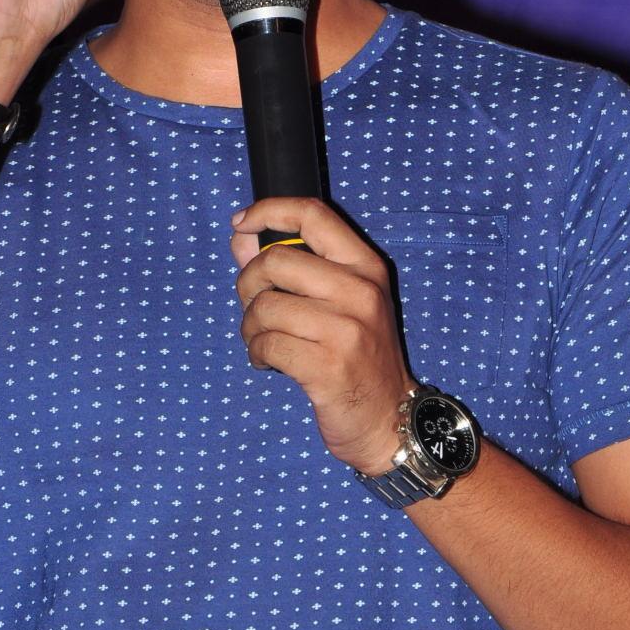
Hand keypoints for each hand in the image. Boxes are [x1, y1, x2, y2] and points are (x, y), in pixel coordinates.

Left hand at [231, 198, 412, 474]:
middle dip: (248, 284)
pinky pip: (266, 344)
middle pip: (275, 261)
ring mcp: (347, 330)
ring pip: (264, 307)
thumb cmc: (357, 357)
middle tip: (254, 309)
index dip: (268, 211)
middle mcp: (360, 292)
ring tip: (262, 342)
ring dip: (249, 327)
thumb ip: (290, 267)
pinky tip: (269, 363)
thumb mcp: (338, 303)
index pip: (313, 215)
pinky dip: (256, 354)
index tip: (241, 222)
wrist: (389, 419)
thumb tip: (240, 238)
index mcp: (366, 268)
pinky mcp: (328, 367)